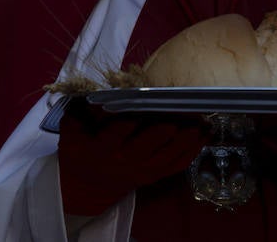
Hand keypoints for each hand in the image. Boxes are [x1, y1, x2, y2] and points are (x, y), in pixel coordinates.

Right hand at [55, 104, 205, 216]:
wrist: (86, 185)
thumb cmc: (81, 149)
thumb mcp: (73, 130)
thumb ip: (82, 111)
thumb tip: (94, 91)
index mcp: (101, 147)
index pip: (116, 134)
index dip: (129, 123)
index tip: (142, 109)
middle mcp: (123, 160)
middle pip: (146, 146)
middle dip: (164, 130)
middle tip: (181, 114)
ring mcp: (141, 170)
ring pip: (165, 156)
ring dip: (184, 140)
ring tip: (200, 123)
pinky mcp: (153, 175)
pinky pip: (175, 166)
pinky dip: (191, 152)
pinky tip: (204, 136)